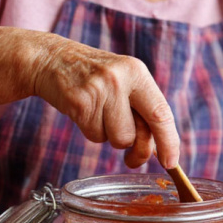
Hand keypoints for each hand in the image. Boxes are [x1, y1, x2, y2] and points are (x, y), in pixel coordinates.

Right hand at [31, 36, 178, 168]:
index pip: (161, 113)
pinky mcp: (79, 103)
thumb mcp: (124, 79)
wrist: (51, 59)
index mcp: (137, 72)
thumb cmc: (95, 76)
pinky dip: (92, 130)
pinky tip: (85, 111)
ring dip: (110, 136)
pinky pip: (95, 136)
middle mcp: (120, 79)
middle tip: (133, 159)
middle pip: (139, 134)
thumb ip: (142, 107)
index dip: (169, 142)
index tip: (171, 163)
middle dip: (140, 151)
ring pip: (117, 139)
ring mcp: (98, 91)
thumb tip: (159, 148)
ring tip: (100, 113)